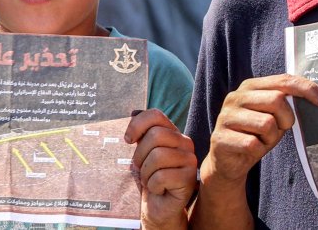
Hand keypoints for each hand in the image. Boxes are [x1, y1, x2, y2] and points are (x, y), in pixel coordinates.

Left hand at [125, 109, 198, 229]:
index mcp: (173, 133)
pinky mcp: (189, 178)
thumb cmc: (151, 178)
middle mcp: (185, 142)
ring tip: (150, 180)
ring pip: (157, 156)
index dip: (137, 125)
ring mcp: (190, 159)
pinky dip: (153, 186)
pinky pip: (161, 177)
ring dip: (146, 173)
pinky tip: (159, 189)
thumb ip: (142, 134)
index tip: (128, 140)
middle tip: (140, 168)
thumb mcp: (143, 153)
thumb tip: (133, 112)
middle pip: (155, 136)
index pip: (156, 115)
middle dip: (140, 155)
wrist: (160, 205)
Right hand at [200, 74, 317, 187]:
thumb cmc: (256, 135)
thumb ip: (287, 105)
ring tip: (262, 140)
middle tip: (280, 130)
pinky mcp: (220, 138)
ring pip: (266, 123)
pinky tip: (251, 150)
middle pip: (277, 100)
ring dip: (271, 138)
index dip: (306, 88)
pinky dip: (258, 150)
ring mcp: (226, 116)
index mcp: (251, 86)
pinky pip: (252, 144)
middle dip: (287, 119)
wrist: (228, 163)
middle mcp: (236, 97)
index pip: (284, 80)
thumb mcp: (274, 117)